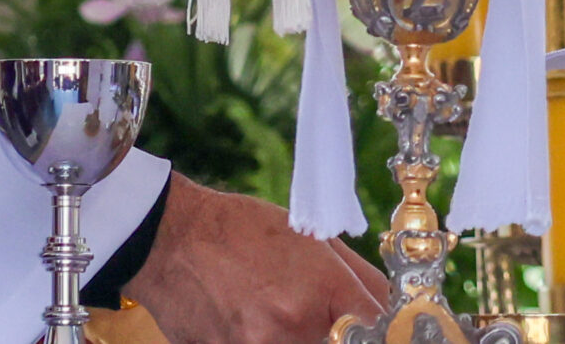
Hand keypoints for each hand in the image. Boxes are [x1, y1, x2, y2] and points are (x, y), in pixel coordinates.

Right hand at [121, 175, 391, 343]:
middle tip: (311, 315)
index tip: (389, 333)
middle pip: (340, 343)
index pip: (382, 331)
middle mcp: (292, 328)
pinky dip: (261, 339)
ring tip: (268, 311)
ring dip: (297, 336)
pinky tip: (246, 320)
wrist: (166, 238)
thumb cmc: (239, 231)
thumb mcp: (310, 240)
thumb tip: (397, 313)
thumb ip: (360, 281)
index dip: (392, 334)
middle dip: (334, 334)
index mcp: (321, 289)